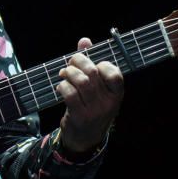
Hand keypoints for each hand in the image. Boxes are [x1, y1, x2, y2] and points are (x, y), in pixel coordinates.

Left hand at [56, 37, 123, 153]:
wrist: (85, 138)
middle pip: (92, 72)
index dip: (100, 63)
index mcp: (116, 94)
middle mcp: (109, 102)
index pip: (114, 73)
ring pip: (80, 82)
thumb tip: (85, 41)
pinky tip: (61, 87)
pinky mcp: (80, 117)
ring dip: (68, 73)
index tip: (91, 65)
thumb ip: (91, 63)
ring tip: (64, 74)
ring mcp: (95, 111)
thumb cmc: (91, 106)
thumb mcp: (97, 88)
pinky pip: (69, 94)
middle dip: (78, 62)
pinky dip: (62, 86)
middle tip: (70, 64)